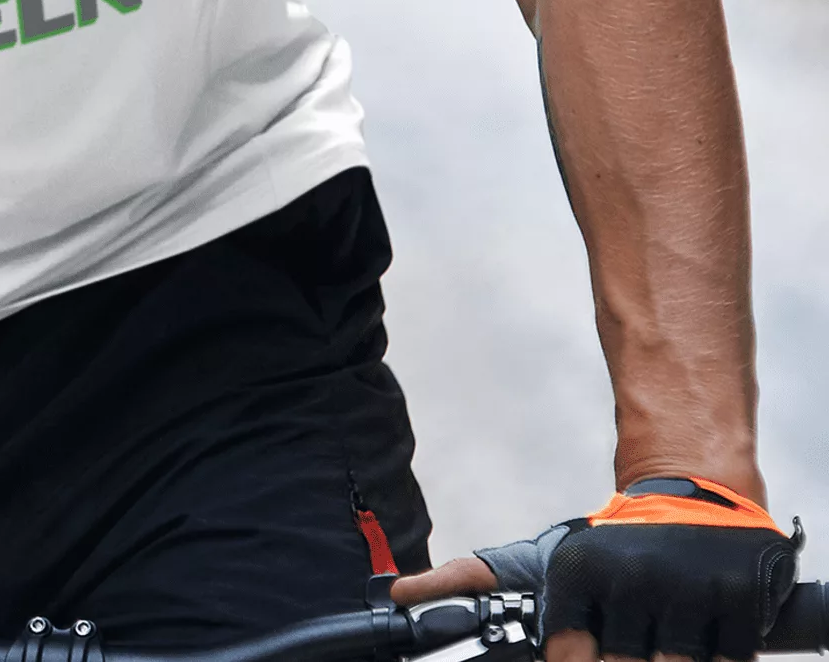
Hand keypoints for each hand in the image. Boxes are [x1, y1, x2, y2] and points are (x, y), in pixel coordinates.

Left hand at [393, 478, 797, 661]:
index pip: (569, 659)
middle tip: (616, 647)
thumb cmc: (607, 541)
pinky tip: (695, 649)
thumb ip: (470, 581)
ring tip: (648, 647)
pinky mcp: (739, 601)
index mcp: (577, 570)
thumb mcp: (539, 557)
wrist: (691, 491)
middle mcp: (631, 577)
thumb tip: (397, 595)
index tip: (572, 660)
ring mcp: (688, 590)